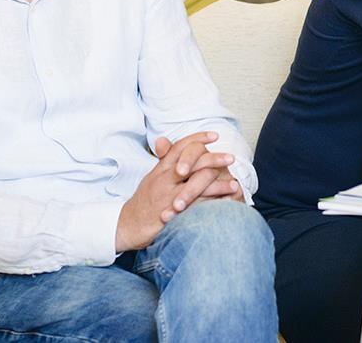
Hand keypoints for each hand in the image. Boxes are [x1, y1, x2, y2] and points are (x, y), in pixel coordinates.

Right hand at [116, 131, 236, 251]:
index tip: (215, 135)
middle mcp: (164, 179)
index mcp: (161, 168)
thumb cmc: (144, 200)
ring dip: (218, 185)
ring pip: (196, 186)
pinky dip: (212, 206)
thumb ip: (163, 160)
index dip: (198, 139)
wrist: (126, 226)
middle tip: (232, 158)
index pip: (180, 147)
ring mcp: (167, 197)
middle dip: (214, 159)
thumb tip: (164, 139)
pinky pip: (195, 209)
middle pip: (192, 163)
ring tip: (235, 184)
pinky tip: (225, 206)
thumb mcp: (151, 177)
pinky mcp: (171, 215)